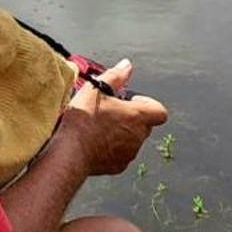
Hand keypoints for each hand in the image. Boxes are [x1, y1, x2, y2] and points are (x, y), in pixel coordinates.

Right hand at [63, 58, 167, 176]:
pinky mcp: (119, 166)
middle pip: (145, 125)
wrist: (71, 152)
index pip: (160, 111)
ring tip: (100, 126)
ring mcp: (130, 153)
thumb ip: (115, 76)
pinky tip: (96, 141)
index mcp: (137, 116)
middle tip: (111, 111)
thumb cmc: (84, 118)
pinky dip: (114, 148)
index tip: (131, 101)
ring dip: (122, 132)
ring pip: (133, 140)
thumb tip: (127, 65)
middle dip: (132, 118)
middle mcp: (138, 136)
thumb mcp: (96, 89)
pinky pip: (122, 154)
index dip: (148, 104)